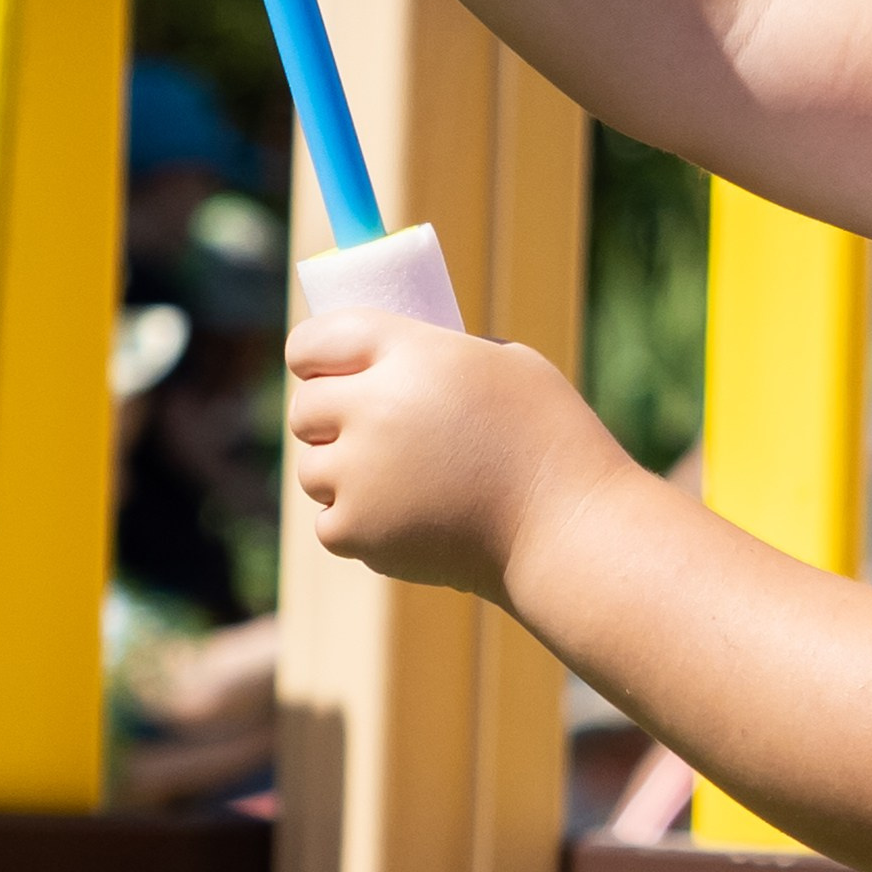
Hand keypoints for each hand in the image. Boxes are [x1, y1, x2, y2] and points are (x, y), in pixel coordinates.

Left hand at [286, 312, 625, 596]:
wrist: (566, 529)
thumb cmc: (550, 442)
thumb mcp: (505, 365)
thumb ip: (436, 357)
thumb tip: (390, 362)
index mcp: (411, 352)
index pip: (314, 340)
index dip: (313, 356)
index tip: (323, 370)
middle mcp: (374, 407)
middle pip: (304, 408)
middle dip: (329, 418)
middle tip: (368, 433)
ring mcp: (360, 473)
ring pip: (312, 469)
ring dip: (342, 475)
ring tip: (401, 483)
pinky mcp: (356, 531)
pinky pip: (330, 522)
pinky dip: (360, 525)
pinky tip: (408, 521)